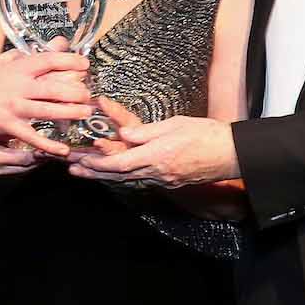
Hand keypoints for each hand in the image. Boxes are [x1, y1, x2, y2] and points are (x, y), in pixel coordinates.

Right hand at [0, 48, 90, 156]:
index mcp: (18, 68)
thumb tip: (40, 47)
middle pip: (54, 87)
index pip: (49, 60)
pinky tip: (63, 149)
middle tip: (89, 94)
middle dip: (76, 91)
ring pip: (48, 111)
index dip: (69, 61)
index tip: (84, 64)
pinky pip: (33, 137)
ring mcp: (15, 107)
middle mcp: (19, 86)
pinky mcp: (8, 126)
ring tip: (85, 114)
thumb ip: (20, 55)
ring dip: (70, 113)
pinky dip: (49, 145)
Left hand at [67, 97, 240, 186]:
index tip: (81, 160)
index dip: (97, 163)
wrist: (231, 154)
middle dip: (93, 172)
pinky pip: (141, 178)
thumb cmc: (206, 134)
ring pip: (128, 178)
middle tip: (73, 169)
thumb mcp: (175, 125)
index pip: (120, 163)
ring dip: (105, 174)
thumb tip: (123, 134)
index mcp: (157, 156)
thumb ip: (147, 132)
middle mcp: (157, 171)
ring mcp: (163, 178)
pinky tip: (114, 172)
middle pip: (118, 175)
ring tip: (86, 171)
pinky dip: (123, 175)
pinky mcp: (170, 180)